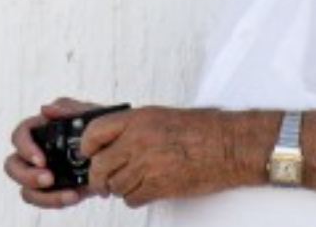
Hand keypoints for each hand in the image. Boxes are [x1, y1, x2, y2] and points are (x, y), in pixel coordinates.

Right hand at [3, 97, 100, 208]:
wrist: (119, 150)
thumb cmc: (99, 127)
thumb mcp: (88, 114)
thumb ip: (68, 108)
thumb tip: (45, 110)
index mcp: (39, 131)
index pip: (19, 136)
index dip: (25, 148)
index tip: (42, 160)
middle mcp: (35, 153)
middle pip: (13, 166)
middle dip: (26, 175)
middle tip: (48, 179)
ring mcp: (42, 174)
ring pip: (26, 189)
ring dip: (41, 195)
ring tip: (67, 194)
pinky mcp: (54, 191)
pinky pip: (45, 200)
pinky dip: (56, 201)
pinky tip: (75, 195)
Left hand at [80, 107, 261, 207]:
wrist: (229, 146)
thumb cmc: (202, 129)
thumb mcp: (160, 116)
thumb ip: (133, 127)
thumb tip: (112, 139)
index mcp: (137, 120)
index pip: (94, 131)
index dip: (86, 146)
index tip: (87, 153)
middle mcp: (138, 141)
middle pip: (100, 165)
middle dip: (98, 177)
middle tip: (101, 181)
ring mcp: (147, 165)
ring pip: (115, 185)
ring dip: (118, 189)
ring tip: (128, 185)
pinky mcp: (158, 186)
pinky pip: (132, 198)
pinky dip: (134, 199)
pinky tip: (142, 192)